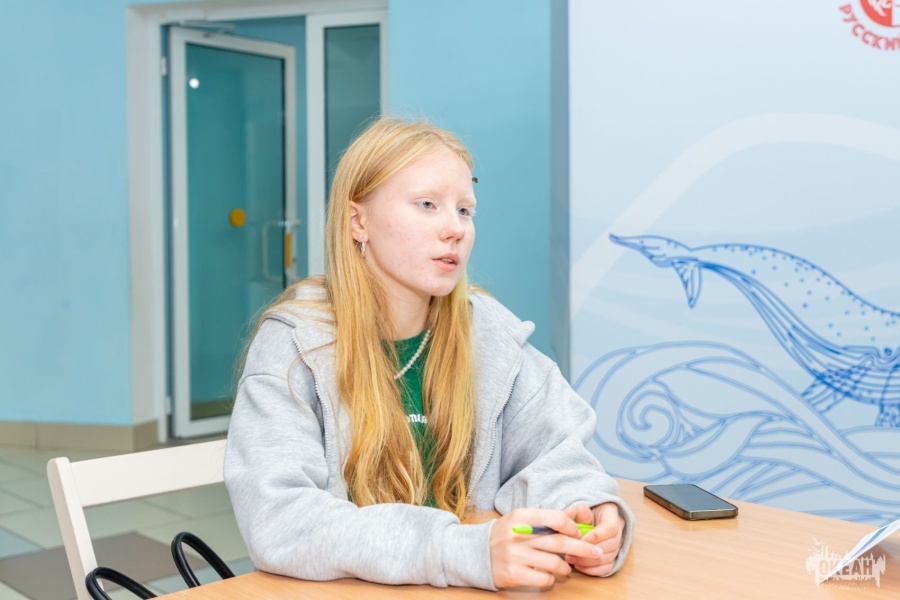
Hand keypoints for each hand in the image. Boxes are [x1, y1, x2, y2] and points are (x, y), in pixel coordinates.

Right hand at [489, 507, 603, 588]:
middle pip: (559, 542)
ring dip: (566, 566)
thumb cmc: (507, 534)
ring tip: (566, 567)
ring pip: (554, 563)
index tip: (579, 533)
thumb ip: (549, 517)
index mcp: (522, 516)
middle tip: (596, 553)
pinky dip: (551, 578)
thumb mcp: (523, 519)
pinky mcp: (513, 575)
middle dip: (583, 548)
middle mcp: (518, 535)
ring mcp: (515, 556)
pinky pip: (543, 578)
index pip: (556, 518)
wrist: (477, 553)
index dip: (572, 527)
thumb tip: (579, 512)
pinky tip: (549, 575)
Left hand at [563, 502, 624, 576]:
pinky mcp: (614, 557)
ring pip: (609, 558)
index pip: (611, 527)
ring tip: (571, 559)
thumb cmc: (584, 512)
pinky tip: (579, 566)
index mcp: (613, 514)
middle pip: (612, 544)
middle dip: (589, 552)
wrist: (589, 518)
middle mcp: (620, 530)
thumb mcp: (580, 507)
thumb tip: (571, 512)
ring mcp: (619, 544)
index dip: (596, 536)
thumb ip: (576, 511)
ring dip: (589, 562)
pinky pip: (608, 567)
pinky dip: (593, 570)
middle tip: (571, 553)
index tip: (578, 540)